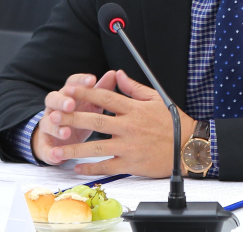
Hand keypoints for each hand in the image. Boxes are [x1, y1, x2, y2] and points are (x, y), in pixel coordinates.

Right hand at [32, 70, 117, 164]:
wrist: (58, 140)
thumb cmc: (79, 117)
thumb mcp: (91, 103)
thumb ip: (101, 90)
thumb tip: (114, 73)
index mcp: (67, 96)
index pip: (71, 83)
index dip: (80, 81)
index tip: (92, 80)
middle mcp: (54, 108)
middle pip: (52, 99)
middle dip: (61, 101)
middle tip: (71, 105)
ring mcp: (47, 127)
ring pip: (47, 124)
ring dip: (56, 127)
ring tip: (66, 132)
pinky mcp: (46, 146)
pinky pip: (45, 149)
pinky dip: (51, 152)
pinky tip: (57, 155)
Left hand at [47, 70, 195, 178]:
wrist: (188, 147)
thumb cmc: (174, 122)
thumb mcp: (155, 98)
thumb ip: (133, 87)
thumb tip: (118, 74)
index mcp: (133, 109)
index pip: (105, 98)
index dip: (85, 93)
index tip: (69, 90)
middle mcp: (128, 126)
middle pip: (95, 120)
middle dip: (71, 119)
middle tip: (53, 118)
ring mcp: (129, 146)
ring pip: (96, 146)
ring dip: (74, 148)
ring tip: (57, 149)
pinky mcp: (131, 163)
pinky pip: (107, 166)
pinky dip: (91, 168)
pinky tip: (77, 168)